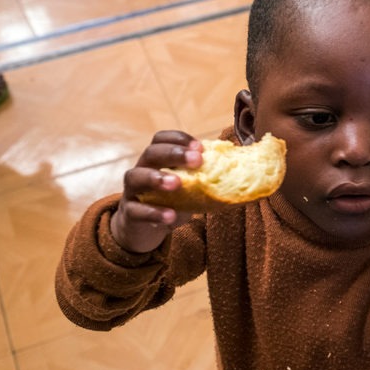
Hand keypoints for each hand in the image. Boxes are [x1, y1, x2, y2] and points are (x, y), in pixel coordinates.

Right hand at [111, 130, 203, 252]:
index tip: (200, 146)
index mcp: (157, 160)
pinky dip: (154, 213)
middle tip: (196, 160)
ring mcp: (132, 191)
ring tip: (176, 183)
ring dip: (157, 177)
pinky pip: (137, 211)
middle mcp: (141, 170)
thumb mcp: (188, 188)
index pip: (162, 139)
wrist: (144, 229)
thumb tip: (240, 171)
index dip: (179, 139)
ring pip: (135, 177)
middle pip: (151, 153)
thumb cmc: (170, 202)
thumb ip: (204, 178)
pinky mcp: (129, 213)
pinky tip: (170, 216)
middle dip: (174, 153)